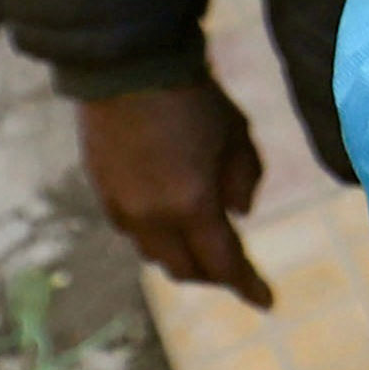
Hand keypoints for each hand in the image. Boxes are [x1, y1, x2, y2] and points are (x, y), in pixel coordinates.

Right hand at [78, 80, 275, 307]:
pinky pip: (133, 232)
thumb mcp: (238, 136)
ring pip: (155, 254)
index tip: (267, 302)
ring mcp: (121, 208)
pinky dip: (158, 237)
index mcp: (190, 206)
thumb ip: (246, 181)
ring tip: (205, 249)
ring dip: (182, 258)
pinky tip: (172, 222)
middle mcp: (150, 217)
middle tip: (236, 273)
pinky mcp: (101, 193)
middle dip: (214, 276)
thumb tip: (237, 215)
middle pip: (184, 270)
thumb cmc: (193, 98)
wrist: (127, 67)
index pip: (223, 264)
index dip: (247, 286)